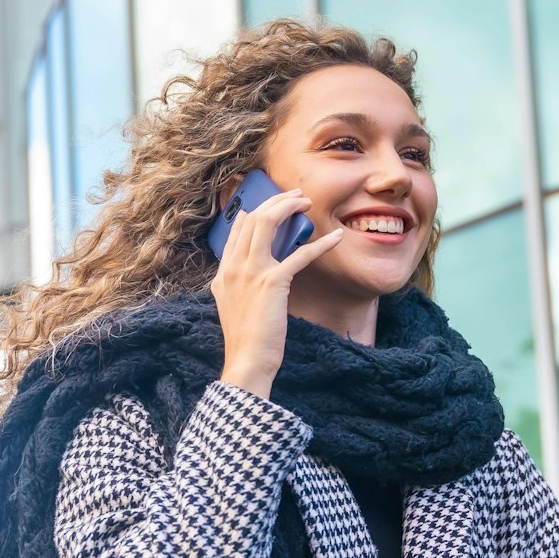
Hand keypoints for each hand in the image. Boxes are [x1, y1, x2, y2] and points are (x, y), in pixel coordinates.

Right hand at [211, 186, 344, 396]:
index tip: (272, 204)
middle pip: (253, 218)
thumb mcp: (232, 306)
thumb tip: (250, 270)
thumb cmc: (245, 339)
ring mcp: (250, 272)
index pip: (236, 230)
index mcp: (223, 272)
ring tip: (306, 203)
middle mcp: (233, 267)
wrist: (246, 360)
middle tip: (296, 197)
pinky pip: (299, 254)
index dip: (255, 211)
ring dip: (289, 208)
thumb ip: (237, 284)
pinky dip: (320, 244)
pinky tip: (335, 238)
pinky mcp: (272, 282)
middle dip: (276, 201)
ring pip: (268, 223)